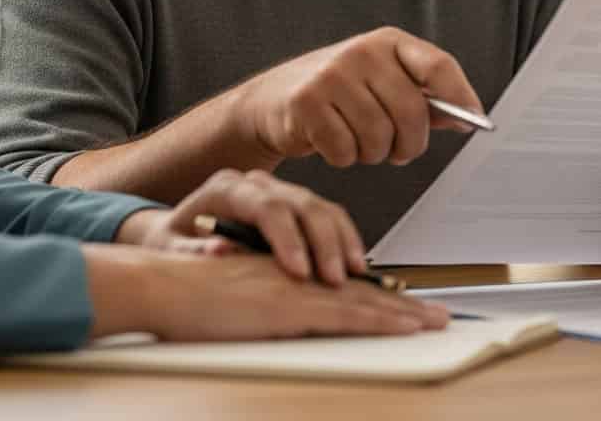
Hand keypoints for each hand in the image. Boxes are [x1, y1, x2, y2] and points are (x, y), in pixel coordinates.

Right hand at [85, 247, 449, 340]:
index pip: (344, 289)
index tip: (406, 309)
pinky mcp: (290, 304)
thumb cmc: (189, 294)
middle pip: (362, 292)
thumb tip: (285, 315)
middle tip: (437, 316)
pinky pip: (344, 313)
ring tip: (433, 321)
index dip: (378, 298)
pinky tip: (402, 326)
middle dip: (402, 306)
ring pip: (362, 301)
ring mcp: (298, 289)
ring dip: (402, 313)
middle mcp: (300, 277)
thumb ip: (263, 303)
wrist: (163, 281)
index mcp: (289, 276)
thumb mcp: (235, 298)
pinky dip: (378, 319)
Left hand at [114, 168, 365, 284]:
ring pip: (320, 205)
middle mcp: (254, 182)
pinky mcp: (292, 203)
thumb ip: (191, 250)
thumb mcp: (168, 250)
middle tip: (334, 279)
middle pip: (301, 202)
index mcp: (224, 187)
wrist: (172, 230)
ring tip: (353, 272)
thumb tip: (220, 249)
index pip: (265, 207)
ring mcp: (276, 189)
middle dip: (323, 241)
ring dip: (341, 238)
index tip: (300, 273)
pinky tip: (353, 261)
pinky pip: (326, 213)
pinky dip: (343, 236)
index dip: (287, 239)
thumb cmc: (169, 242)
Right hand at [236, 27, 486, 168]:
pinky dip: (343, 158)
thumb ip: (423, 97)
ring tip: (358, 142)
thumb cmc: (337, 94)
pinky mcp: (307, 103)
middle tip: (398, 152)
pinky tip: (332, 143)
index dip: (461, 96)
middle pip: (412, 112)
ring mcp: (332, 75)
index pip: (438, 65)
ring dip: (373, 154)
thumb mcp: (381, 83)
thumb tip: (468, 116)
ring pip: (379, 138)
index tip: (474, 121)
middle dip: (410, 144)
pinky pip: (345, 151)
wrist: (271, 100)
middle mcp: (362, 52)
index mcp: (388, 42)